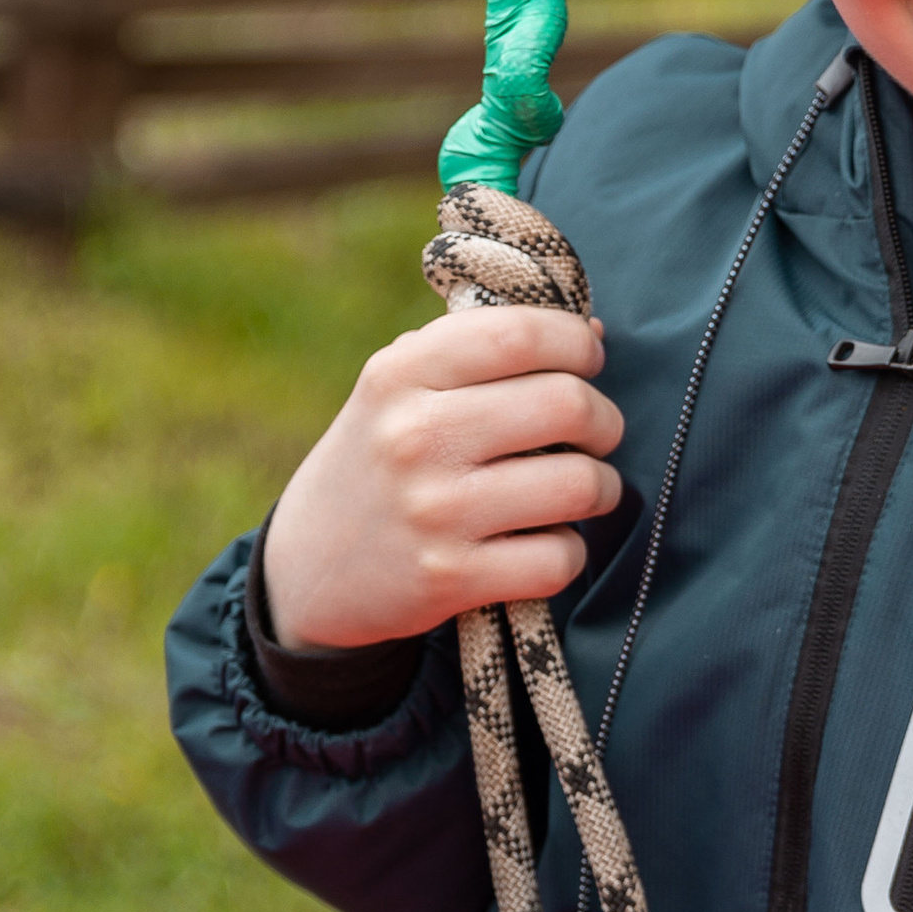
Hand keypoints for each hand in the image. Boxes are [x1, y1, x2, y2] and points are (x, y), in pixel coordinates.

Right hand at [260, 307, 625, 649]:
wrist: (307, 570)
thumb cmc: (380, 462)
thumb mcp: (397, 389)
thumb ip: (480, 350)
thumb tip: (596, 334)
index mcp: (400, 374)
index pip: (520, 333)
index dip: (577, 343)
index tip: (587, 361)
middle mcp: (415, 436)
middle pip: (568, 404)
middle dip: (604, 420)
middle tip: (594, 435)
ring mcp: (434, 511)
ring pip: (580, 484)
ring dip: (601, 488)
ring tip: (581, 490)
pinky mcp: (451, 578)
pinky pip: (560, 558)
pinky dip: (567, 552)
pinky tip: (543, 543)